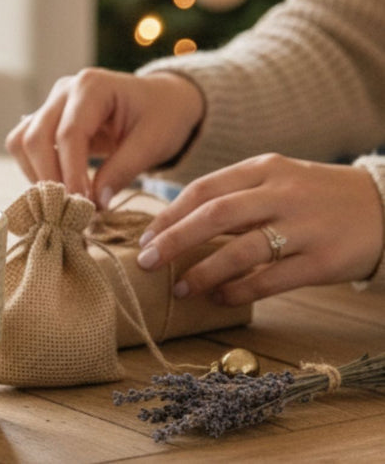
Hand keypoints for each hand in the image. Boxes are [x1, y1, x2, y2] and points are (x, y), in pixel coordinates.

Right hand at [6, 68, 204, 205]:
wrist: (162, 101)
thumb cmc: (162, 116)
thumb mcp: (152, 143)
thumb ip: (122, 171)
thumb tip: (95, 205)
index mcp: (93, 86)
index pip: (69, 134)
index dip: (72, 173)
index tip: (83, 205)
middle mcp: (64, 90)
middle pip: (35, 137)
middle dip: (49, 178)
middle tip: (71, 209)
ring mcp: (51, 104)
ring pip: (21, 142)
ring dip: (36, 175)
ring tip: (64, 200)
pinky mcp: (45, 120)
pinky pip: (24, 146)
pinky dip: (34, 170)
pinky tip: (58, 188)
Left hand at [135, 153, 384, 304]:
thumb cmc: (315, 197)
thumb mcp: (276, 180)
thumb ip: (233, 196)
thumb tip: (174, 224)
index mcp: (264, 169)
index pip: (203, 189)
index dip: (168, 215)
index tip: (144, 237)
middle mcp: (282, 193)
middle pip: (215, 215)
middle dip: (174, 240)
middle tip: (146, 262)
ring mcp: (305, 227)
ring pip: (242, 250)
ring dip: (203, 271)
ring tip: (179, 288)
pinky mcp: (323, 260)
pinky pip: (272, 279)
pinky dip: (240, 290)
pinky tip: (219, 298)